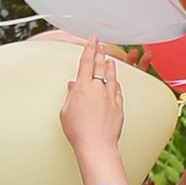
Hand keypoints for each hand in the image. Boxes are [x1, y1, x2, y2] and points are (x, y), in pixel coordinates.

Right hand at [57, 36, 128, 183]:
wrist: (96, 144)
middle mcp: (98, 88)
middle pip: (100, 65)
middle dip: (100, 52)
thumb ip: (71, 96)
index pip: (87, 62)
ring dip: (110, 66)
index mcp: (83, 87)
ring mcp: (110, 96)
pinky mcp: (119, 106)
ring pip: (111, 76)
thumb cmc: (78, 131)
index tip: (92, 40)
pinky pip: (118, 90)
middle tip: (101, 44)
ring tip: (110, 59)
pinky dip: (116, 83)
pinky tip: (115, 82)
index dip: (89, 49)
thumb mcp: (66, 111)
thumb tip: (73, 86)